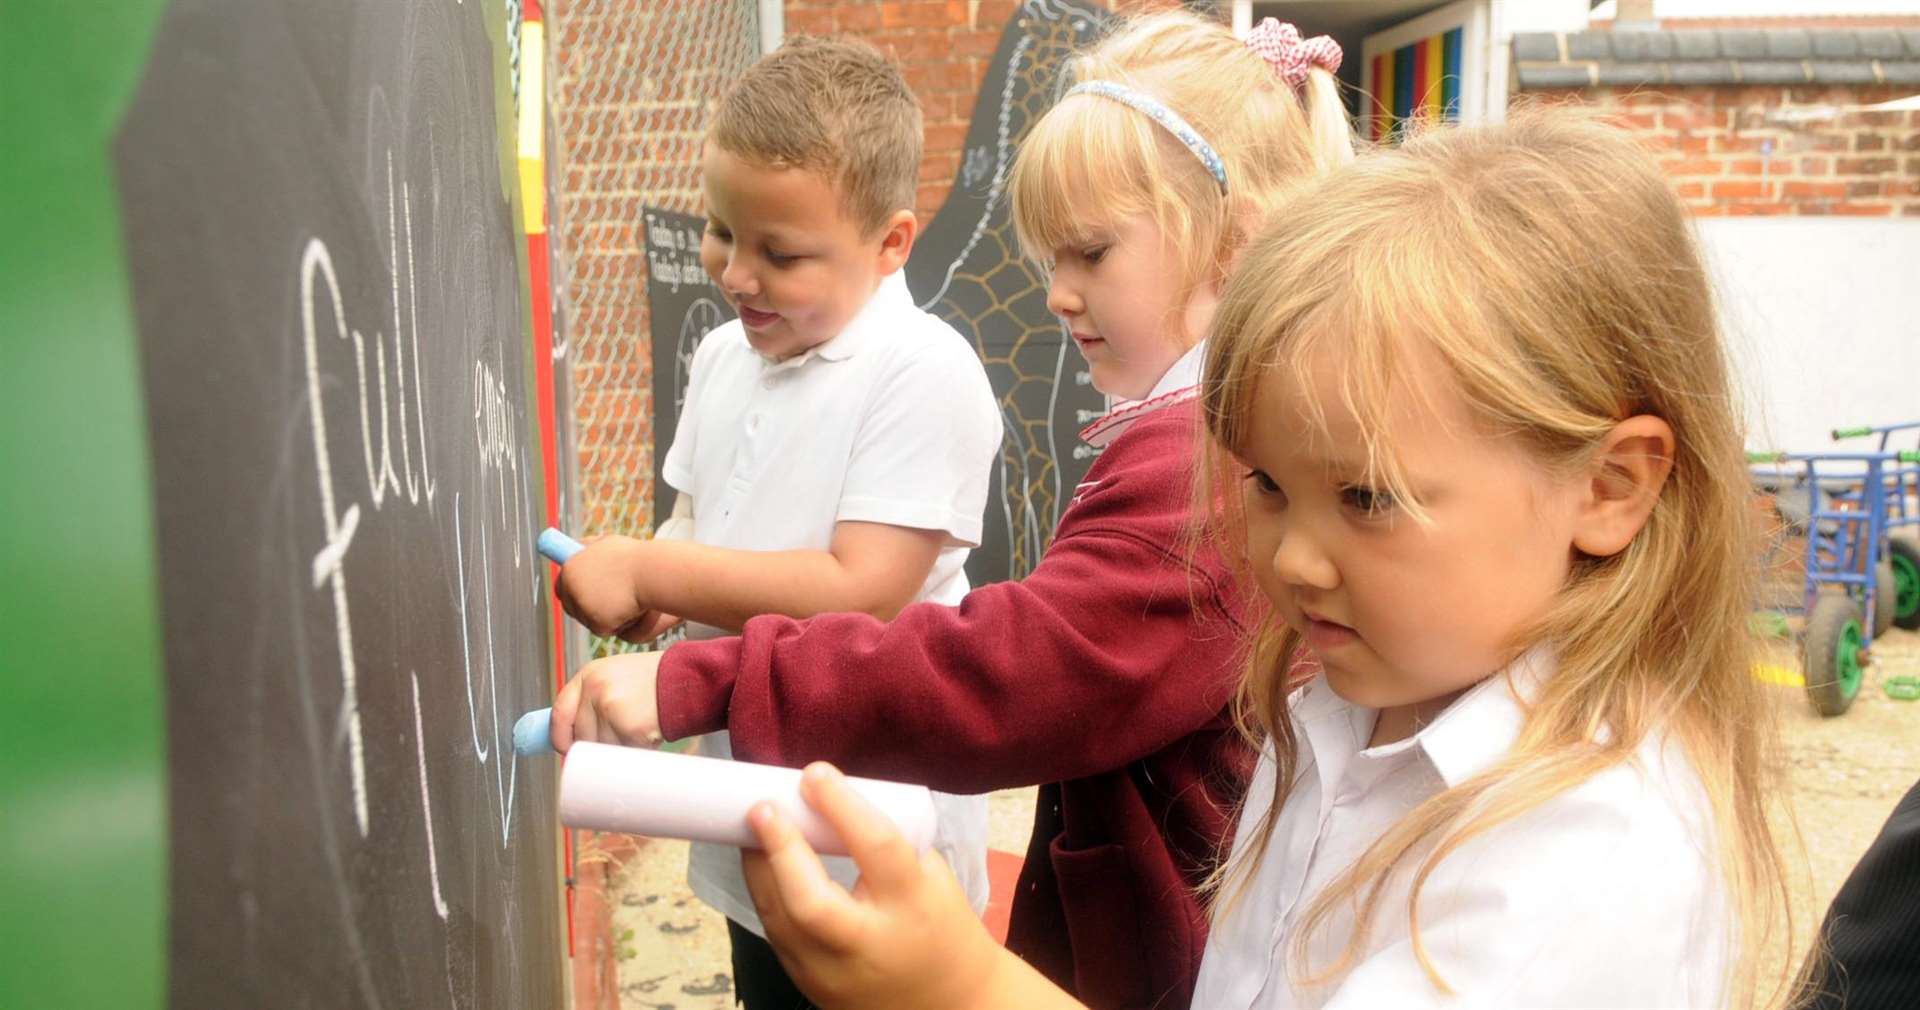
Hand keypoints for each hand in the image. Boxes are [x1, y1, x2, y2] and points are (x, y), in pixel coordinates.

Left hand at [551, 650, 666, 751]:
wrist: (687, 677)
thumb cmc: (654, 680)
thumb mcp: (616, 677)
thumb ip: (592, 700)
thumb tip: (573, 738)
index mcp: (588, 675)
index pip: (559, 714)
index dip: (561, 737)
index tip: (567, 749)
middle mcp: (595, 689)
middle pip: (581, 738)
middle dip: (598, 747)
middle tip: (618, 739)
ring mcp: (611, 708)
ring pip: (602, 750)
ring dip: (619, 749)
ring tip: (637, 729)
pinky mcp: (630, 728)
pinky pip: (623, 754)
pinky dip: (636, 751)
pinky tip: (648, 733)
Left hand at [554, 534, 672, 641]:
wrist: (652, 572)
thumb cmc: (635, 558)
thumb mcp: (607, 544)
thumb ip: (589, 548)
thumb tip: (579, 546)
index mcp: (570, 567)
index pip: (561, 587)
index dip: (572, 594)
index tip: (583, 598)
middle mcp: (571, 586)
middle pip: (571, 608)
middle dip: (586, 610)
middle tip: (606, 608)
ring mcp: (582, 605)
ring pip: (589, 620)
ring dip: (605, 616)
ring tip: (626, 602)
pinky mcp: (596, 621)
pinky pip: (603, 629)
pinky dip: (616, 624)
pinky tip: (630, 611)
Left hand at [741, 764, 1009, 1009]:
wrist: (949, 1001)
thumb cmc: (941, 924)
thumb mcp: (932, 876)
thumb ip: (884, 842)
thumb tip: (827, 798)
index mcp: (913, 905)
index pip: (876, 848)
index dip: (841, 806)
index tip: (813, 772)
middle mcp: (870, 945)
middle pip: (811, 901)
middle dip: (780, 848)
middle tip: (762, 807)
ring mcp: (834, 974)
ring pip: (780, 921)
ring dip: (759, 868)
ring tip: (751, 827)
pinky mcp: (810, 986)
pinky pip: (777, 935)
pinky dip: (766, 894)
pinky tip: (762, 864)